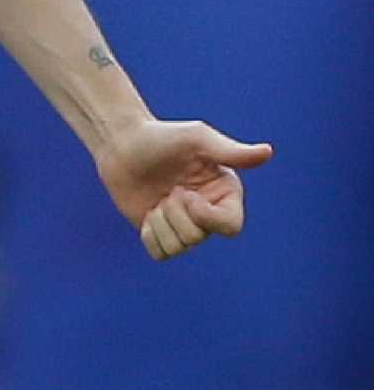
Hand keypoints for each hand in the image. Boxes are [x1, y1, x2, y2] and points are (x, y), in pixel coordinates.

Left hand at [96, 119, 271, 260]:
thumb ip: (231, 151)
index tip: (185, 193)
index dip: (205, 216)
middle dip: (175, 213)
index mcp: (225, 194)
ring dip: (160, 222)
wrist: (122, 143)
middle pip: (197, 237)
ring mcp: (184, 225)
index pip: (231, 226)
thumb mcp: (197, 139)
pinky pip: (159, 253)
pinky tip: (147, 213)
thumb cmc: (161, 137)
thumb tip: (268, 152)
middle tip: (168, 190)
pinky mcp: (160, 233)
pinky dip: (149, 234)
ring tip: (157, 199)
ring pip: (178, 247)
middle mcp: (209, 213)